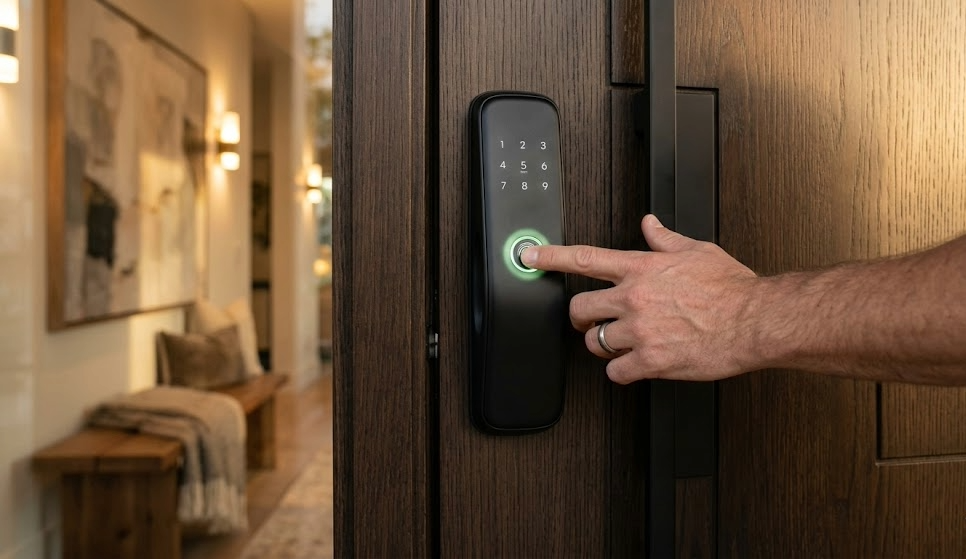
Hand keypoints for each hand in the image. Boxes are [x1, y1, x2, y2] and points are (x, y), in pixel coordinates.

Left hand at [521, 214, 760, 383]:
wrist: (755, 320)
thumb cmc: (731, 287)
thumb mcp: (696, 251)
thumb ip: (665, 240)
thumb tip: (649, 225)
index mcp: (641, 268)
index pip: (584, 258)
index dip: (550, 257)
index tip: (529, 256)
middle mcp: (633, 298)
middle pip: (579, 309)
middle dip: (581, 316)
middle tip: (591, 320)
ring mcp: (640, 331)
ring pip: (595, 342)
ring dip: (602, 344)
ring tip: (621, 342)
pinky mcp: (651, 361)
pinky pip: (616, 371)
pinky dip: (621, 371)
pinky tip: (635, 364)